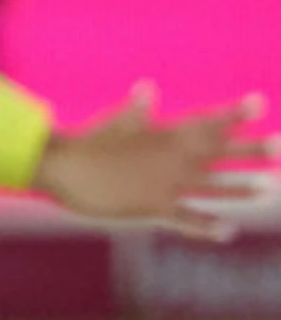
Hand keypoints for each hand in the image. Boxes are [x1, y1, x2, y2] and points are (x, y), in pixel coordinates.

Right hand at [32, 85, 272, 242]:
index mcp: (163, 135)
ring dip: (241, 187)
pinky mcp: (151, 208)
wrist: (59, 167)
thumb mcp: (114, 123)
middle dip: (253, 149)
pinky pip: (185, 218)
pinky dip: (207, 226)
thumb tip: (148, 88)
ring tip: (270, 188)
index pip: (206, 121)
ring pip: (212, 185)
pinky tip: (228, 231)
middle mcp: (171, 158)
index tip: (260, 103)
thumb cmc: (84, 142)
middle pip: (220, 153)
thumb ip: (136, 110)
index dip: (234, 113)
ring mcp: (164, 184)